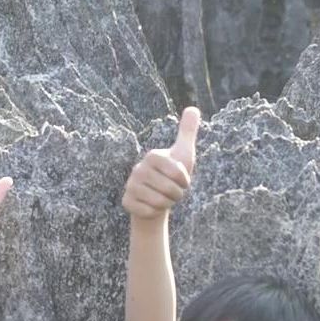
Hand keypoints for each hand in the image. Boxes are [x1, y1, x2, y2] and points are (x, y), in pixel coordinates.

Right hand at [122, 107, 198, 221]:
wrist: (157, 198)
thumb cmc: (172, 175)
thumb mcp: (183, 153)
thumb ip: (188, 131)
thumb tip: (193, 108)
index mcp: (152, 156)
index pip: (177, 173)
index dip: (185, 181)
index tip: (182, 181)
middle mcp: (138, 168)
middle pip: (169, 189)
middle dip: (177, 195)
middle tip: (173, 192)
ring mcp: (130, 185)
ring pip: (159, 202)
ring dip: (167, 204)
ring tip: (163, 198)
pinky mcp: (126, 201)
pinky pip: (148, 211)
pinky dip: (155, 212)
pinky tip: (152, 206)